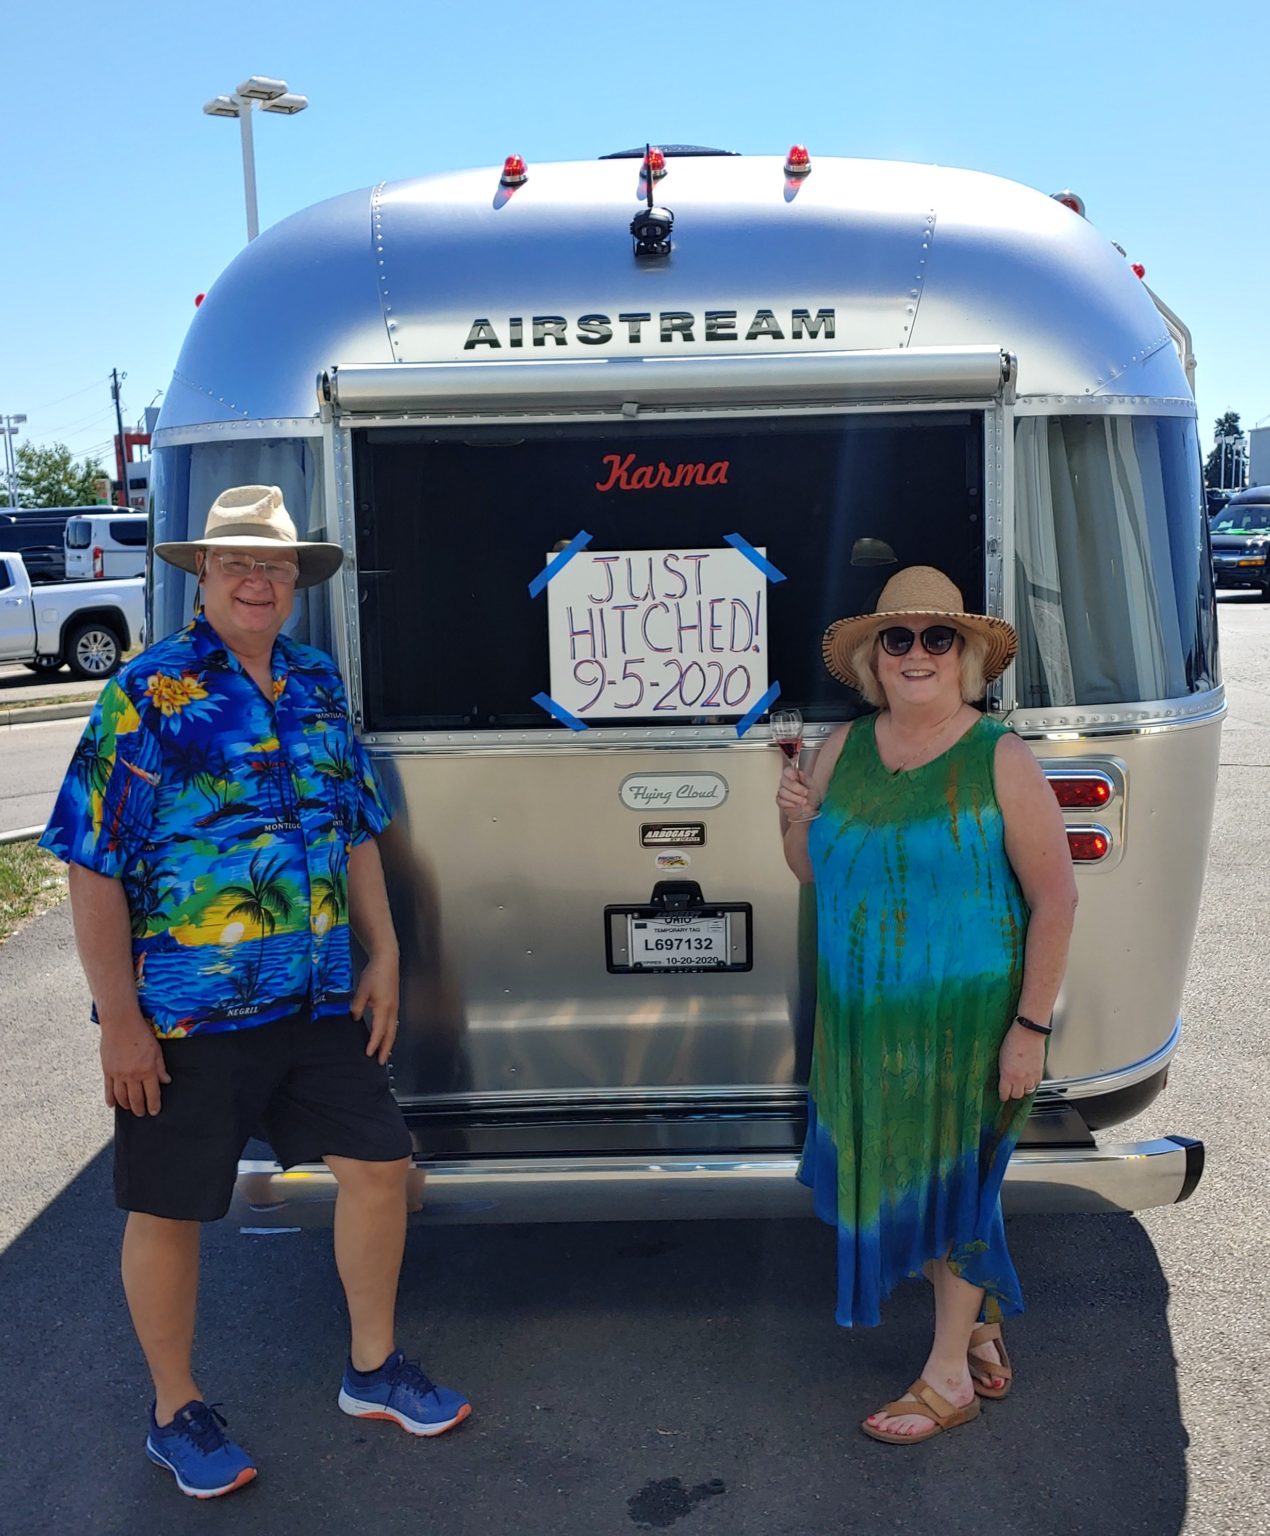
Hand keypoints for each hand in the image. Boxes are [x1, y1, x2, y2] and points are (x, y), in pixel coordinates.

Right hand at [100, 1016, 170, 1115]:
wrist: (121, 1023)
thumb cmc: (141, 1034)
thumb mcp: (156, 1050)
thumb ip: (160, 1068)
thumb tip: (166, 1081)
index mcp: (147, 1070)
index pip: (152, 1094)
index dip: (153, 1105)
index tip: (154, 1112)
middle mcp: (132, 1075)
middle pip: (136, 1099)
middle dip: (140, 1109)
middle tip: (142, 1113)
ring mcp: (118, 1074)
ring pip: (121, 1097)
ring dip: (126, 1106)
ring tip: (130, 1109)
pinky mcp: (107, 1071)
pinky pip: (108, 1090)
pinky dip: (110, 1099)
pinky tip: (113, 1105)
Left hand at [352, 948, 399, 1064]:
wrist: (387, 960)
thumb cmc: (375, 973)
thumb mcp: (362, 990)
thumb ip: (357, 1006)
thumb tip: (354, 1018)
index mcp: (384, 1007)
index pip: (379, 1031)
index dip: (374, 1044)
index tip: (368, 1054)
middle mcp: (392, 1010)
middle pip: (390, 1034)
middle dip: (386, 1049)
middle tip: (381, 1062)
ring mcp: (395, 1007)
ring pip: (393, 1029)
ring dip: (388, 1042)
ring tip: (383, 1053)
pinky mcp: (394, 1004)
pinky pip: (392, 1023)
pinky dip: (389, 1033)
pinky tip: (384, 1035)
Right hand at [776, 762, 819, 820]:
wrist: (810, 811)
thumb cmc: (811, 797)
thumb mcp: (813, 787)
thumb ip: (807, 779)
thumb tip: (800, 773)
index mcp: (793, 776)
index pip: (787, 771)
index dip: (789, 773)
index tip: (794, 777)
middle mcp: (786, 783)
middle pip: (784, 781)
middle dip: (796, 788)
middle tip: (805, 792)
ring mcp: (782, 792)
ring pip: (783, 792)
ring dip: (794, 797)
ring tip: (803, 801)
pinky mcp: (780, 801)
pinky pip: (781, 801)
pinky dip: (789, 803)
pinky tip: (796, 805)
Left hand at [998, 1021, 1046, 1099]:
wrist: (1028, 1033)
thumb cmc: (1013, 1040)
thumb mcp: (1001, 1057)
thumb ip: (1003, 1071)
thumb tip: (1004, 1078)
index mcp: (1007, 1074)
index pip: (1004, 1093)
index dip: (1003, 1096)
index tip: (1003, 1096)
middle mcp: (1019, 1078)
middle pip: (1017, 1095)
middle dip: (1013, 1093)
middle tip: (1011, 1090)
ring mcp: (1030, 1076)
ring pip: (1028, 1092)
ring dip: (1024, 1089)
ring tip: (1021, 1084)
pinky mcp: (1039, 1072)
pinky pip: (1036, 1084)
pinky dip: (1033, 1083)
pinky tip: (1029, 1078)